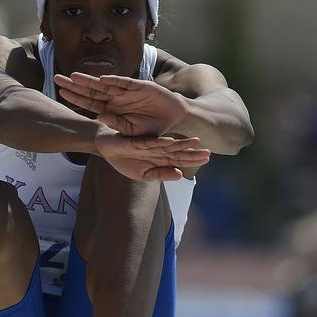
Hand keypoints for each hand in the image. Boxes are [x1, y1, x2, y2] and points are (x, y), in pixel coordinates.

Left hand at [55, 72, 187, 136]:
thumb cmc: (152, 127)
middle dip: (75, 85)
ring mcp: (127, 91)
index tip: (61, 93)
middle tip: (56, 78)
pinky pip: (126, 83)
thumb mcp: (133, 131)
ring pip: (105, 84)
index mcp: (112, 109)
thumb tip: (99, 117)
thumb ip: (117, 124)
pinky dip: (115, 80)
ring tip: (74, 76)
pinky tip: (103, 79)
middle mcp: (116, 98)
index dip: (76, 98)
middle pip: (92, 91)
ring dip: (90, 80)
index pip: (90, 102)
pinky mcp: (141, 86)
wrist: (174, 118)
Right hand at [93, 130, 209, 180]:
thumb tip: (180, 175)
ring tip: (196, 141)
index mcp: (160, 158)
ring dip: (181, 144)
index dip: (193, 160)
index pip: (180, 160)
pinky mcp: (137, 142)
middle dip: (192, 153)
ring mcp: (148, 145)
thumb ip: (160, 174)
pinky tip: (170, 141)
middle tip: (208, 153)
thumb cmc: (125, 160)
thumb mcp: (143, 174)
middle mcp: (158, 150)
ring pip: (167, 145)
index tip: (207, 160)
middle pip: (178, 153)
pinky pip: (150, 143)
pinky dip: (160, 142)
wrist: (107, 148)